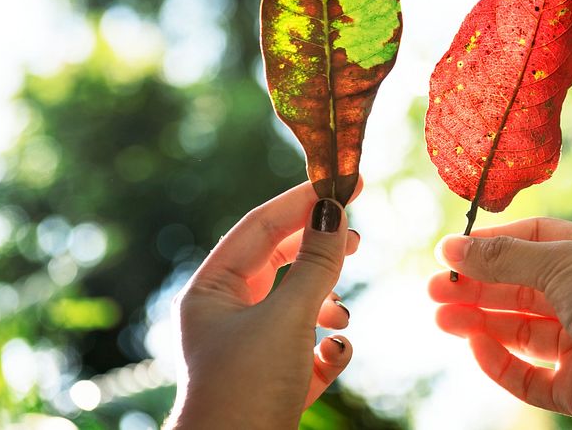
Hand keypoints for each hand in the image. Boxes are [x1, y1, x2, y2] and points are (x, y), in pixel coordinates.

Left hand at [164, 182, 359, 429]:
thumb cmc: (246, 390)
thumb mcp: (287, 318)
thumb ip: (316, 263)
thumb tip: (334, 210)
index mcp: (213, 291)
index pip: (260, 227)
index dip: (302, 201)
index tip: (344, 181)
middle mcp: (228, 315)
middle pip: (280, 263)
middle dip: (320, 252)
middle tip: (358, 236)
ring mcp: (252, 349)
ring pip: (298, 304)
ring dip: (326, 303)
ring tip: (341, 310)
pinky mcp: (275, 381)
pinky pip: (308, 347)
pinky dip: (327, 347)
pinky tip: (334, 352)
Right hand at [429, 218, 571, 428]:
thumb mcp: (560, 262)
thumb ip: (505, 257)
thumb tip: (455, 248)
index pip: (535, 241)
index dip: (492, 246)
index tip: (450, 253)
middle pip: (523, 290)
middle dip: (478, 288)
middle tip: (434, 289)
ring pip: (522, 333)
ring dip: (481, 323)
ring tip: (441, 318)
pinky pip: (533, 377)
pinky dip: (502, 363)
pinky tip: (476, 347)